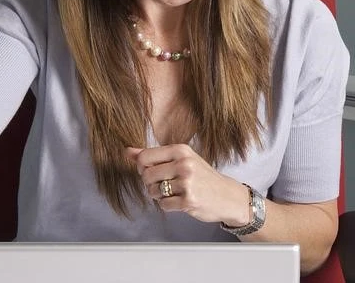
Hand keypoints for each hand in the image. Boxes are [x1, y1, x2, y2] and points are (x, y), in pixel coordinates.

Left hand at [126, 145, 250, 225]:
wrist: (227, 196)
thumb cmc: (202, 176)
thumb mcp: (181, 159)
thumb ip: (153, 155)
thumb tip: (127, 151)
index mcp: (181, 150)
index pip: (144, 157)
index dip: (142, 167)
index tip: (152, 171)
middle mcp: (184, 164)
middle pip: (146, 175)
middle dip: (150, 183)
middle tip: (164, 184)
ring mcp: (187, 183)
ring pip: (153, 191)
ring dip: (159, 195)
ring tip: (173, 192)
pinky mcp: (188, 201)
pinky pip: (163, 205)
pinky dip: (168, 205)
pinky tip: (179, 201)